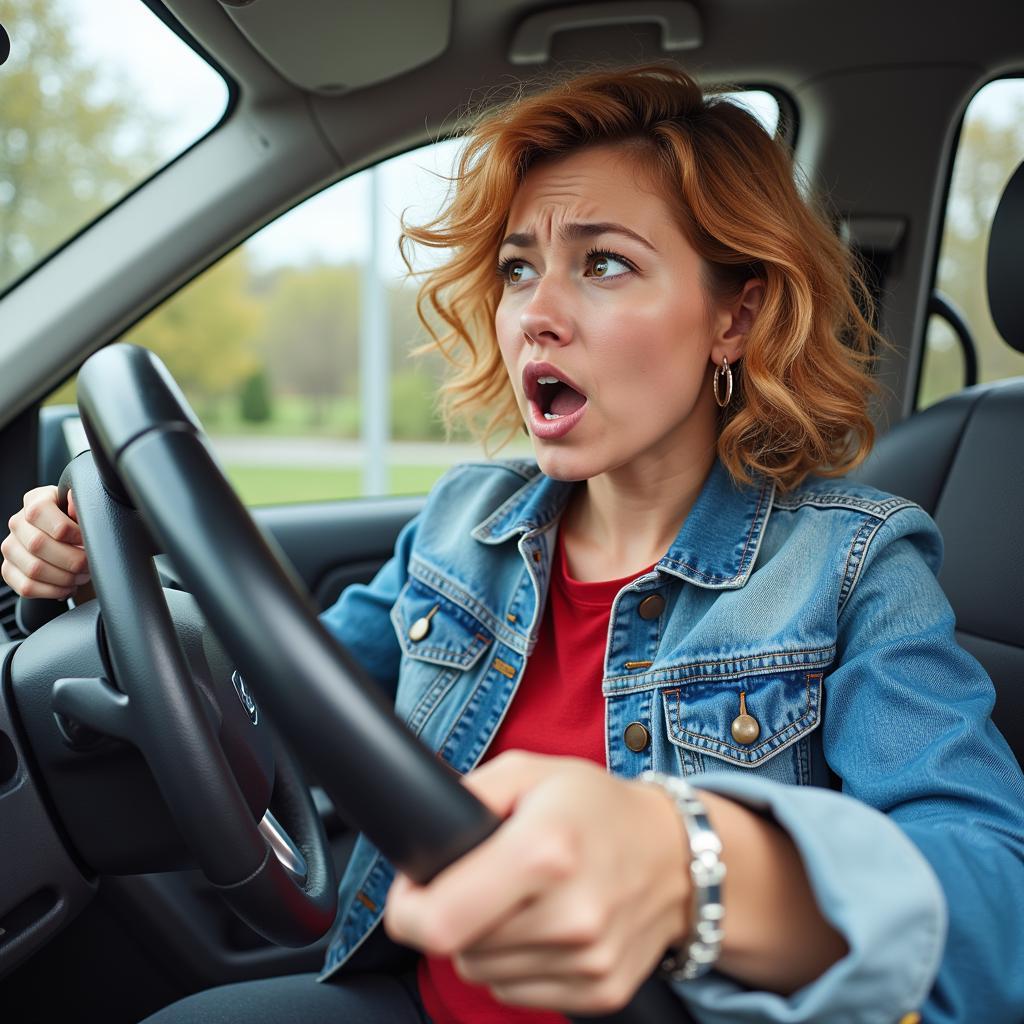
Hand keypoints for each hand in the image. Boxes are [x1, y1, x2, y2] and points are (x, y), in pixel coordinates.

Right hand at [1, 486, 89, 598]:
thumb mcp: (83, 510)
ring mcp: (10, 547)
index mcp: (35, 500)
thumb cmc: (78, 523)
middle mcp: (17, 522)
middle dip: (72, 560)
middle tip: (89, 565)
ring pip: (34, 569)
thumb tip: (75, 502)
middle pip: (38, 545)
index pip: (40, 512)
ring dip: (65, 578)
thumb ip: (80, 505)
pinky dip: (53, 591)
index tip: (86, 540)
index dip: (68, 529)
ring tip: (81, 576)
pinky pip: (27, 587)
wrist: (67, 540)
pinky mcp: (9, 570)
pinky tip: (67, 587)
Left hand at [383, 751, 690, 1014]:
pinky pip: (518, 993)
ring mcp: (588, 961)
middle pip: (457, 948)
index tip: (412, 890)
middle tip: (482, 879)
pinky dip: (517, 965)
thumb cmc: (596, 806)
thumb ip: (467, 795)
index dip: (408, 909)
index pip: (440, 922)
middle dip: (453, 914)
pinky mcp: (601, 992)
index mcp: (545, 852)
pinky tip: (544, 925)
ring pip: (484, 974)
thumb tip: (420, 834)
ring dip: (485, 941)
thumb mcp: (528, 771)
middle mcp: (570, 914)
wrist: (677, 854)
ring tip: (519, 899)